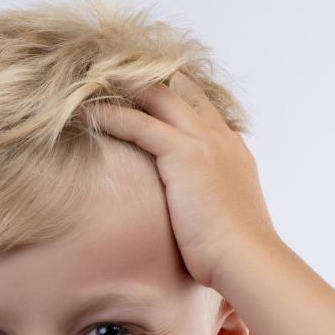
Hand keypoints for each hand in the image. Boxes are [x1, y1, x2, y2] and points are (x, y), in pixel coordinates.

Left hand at [84, 73, 279, 294]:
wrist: (247, 259)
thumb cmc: (233, 253)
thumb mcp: (225, 218)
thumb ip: (209, 203)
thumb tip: (192, 218)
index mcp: (233, 150)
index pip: (202, 108)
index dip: (174, 96)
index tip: (147, 93)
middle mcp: (220, 137)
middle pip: (181, 90)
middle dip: (148, 80)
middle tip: (114, 74)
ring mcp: (204, 141)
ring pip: (159, 97)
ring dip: (125, 87)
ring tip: (92, 82)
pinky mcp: (183, 153)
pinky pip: (140, 123)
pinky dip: (112, 114)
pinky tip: (87, 112)